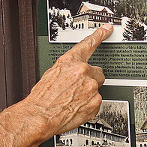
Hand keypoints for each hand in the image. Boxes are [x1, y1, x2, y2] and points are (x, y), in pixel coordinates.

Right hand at [0, 23, 110, 146]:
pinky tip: (76, 107)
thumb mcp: (51, 75)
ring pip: (96, 88)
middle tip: (77, 89)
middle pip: (97, 72)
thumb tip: (74, 72)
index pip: (88, 44)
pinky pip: (96, 102)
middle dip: (90, 79)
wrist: (39, 116)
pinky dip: (89, 105)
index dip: (100, 35)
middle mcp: (82, 71)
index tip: (107, 29)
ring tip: (73, 100)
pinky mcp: (95, 102)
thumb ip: (67, 69)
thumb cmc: (41, 98)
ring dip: (88, 94)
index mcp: (70, 61)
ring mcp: (90, 87)